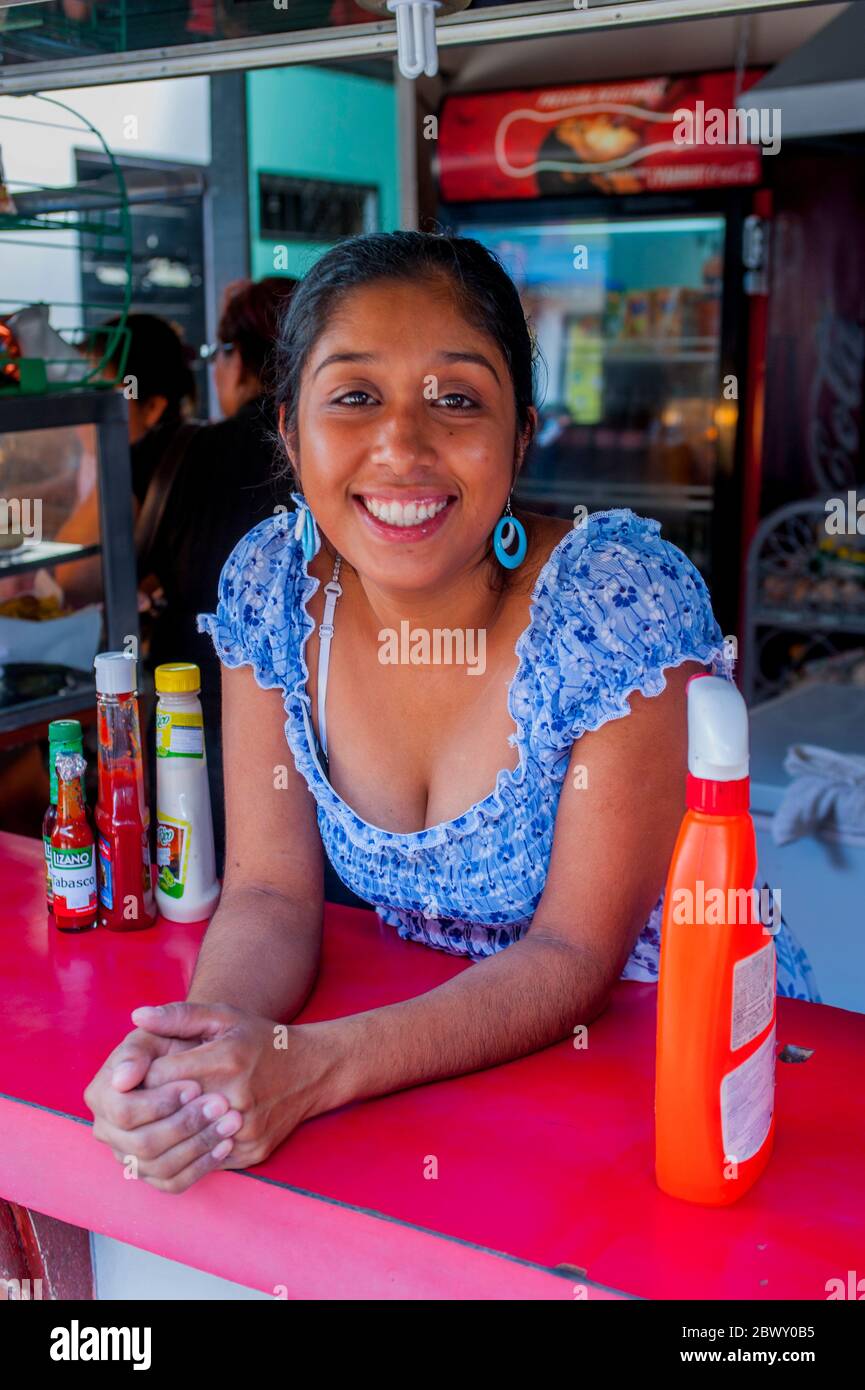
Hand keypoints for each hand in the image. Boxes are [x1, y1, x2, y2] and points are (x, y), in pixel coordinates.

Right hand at [84, 1027, 241, 1193]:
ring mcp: (127, 1154)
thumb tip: (123, 1077)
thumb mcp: (167, 1030)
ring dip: (198, 1146)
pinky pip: (173, 1182)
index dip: (160, 1102)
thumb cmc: (177, 1043)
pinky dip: (200, 1166)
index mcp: (102, 1093)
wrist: (194, 1060)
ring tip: (231, 1123)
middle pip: (141, 1143)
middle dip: (184, 1124)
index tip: (195, 1086)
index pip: (123, 1110)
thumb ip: (147, 1040)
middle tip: (221, 1105)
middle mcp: (107, 1128)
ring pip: (158, 1166)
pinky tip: (225, 1145)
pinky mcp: (151, 1173)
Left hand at [132, 1002, 337, 1190]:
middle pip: (168, 1115)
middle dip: (149, 1108)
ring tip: (156, 1123)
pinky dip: (192, 1151)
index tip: (139, 1076)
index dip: (142, 1077)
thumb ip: (179, 1015)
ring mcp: (245, 1129)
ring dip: (166, 1135)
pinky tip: (186, 1138)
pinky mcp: (253, 1152)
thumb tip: (137, 1016)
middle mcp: (236, 1097)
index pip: (158, 1077)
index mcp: (225, 1059)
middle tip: (140, 1104)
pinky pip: (207, 1161)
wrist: (312, 1070)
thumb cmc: (261, 1040)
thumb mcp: (224, 1017)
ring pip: (184, 1145)